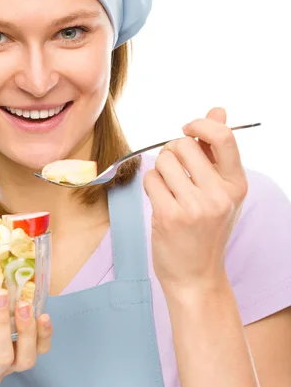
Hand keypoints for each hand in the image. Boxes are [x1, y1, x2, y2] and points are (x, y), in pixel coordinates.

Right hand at [0, 290, 52, 386]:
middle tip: (0, 293)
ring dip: (28, 331)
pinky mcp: (25, 356)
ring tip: (24, 303)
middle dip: (2, 324)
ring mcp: (12, 364)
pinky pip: (42, 351)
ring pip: (27, 357)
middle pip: (3, 354)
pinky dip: (46, 335)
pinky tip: (44, 314)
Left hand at [143, 107, 248, 294]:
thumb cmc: (206, 230)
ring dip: (160, 171)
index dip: (200, 123)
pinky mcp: (170, 216)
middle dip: (172, 153)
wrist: (196, 276)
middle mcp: (219, 194)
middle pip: (182, 144)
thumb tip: (217, 109)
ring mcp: (195, 206)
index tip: (188, 128)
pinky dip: (150, 186)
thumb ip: (216, 151)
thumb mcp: (220, 191)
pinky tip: (160, 202)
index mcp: (236, 184)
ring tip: (169, 191)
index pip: (223, 136)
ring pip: (163, 161)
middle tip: (175, 174)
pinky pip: (150, 180)